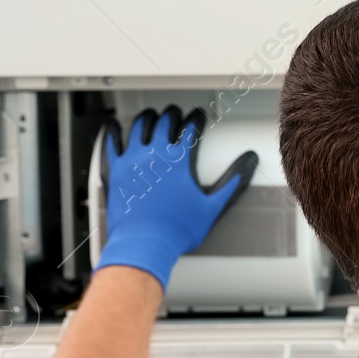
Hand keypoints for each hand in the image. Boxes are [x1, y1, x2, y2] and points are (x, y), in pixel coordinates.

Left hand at [97, 106, 256, 287]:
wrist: (144, 244)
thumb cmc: (176, 229)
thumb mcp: (212, 207)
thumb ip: (232, 182)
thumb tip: (248, 162)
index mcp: (179, 161)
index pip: (190, 129)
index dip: (197, 118)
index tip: (199, 115)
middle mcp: (156, 155)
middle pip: (164, 122)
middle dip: (173, 114)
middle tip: (176, 113)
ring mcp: (133, 161)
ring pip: (138, 127)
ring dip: (147, 117)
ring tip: (151, 115)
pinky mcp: (115, 171)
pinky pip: (110, 144)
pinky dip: (112, 131)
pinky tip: (112, 125)